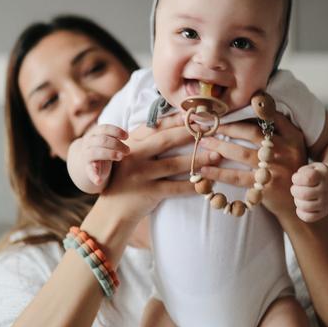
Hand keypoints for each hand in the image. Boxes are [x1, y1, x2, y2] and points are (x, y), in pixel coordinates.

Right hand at [67, 124, 128, 189]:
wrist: (85, 161)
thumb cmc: (102, 148)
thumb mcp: (107, 140)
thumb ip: (115, 137)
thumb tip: (130, 134)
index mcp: (94, 133)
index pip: (104, 128)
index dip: (116, 131)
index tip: (127, 136)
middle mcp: (88, 143)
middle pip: (102, 140)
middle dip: (117, 144)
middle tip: (128, 150)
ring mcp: (86, 155)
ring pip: (95, 152)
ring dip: (110, 154)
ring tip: (121, 157)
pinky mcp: (87, 168)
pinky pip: (89, 172)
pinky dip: (94, 176)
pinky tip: (99, 181)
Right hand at [100, 114, 218, 221]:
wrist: (112, 211)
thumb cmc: (126, 179)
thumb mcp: (130, 156)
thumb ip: (146, 142)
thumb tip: (177, 126)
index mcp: (131, 143)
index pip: (156, 126)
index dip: (176, 120)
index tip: (195, 115)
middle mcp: (134, 156)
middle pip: (165, 140)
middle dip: (189, 133)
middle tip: (210, 130)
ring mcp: (140, 175)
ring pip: (173, 164)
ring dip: (197, 159)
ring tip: (216, 155)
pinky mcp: (148, 192)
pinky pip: (175, 187)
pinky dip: (192, 185)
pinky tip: (208, 182)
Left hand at [196, 111, 306, 223]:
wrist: (300, 202)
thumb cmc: (290, 170)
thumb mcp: (293, 147)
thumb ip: (279, 130)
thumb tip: (253, 108)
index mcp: (293, 137)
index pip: (270, 117)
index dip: (248, 111)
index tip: (230, 109)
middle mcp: (286, 151)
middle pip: (252, 132)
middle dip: (228, 127)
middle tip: (210, 125)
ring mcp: (276, 169)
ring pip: (242, 153)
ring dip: (220, 147)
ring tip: (203, 143)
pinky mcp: (266, 187)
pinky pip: (238, 177)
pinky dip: (219, 173)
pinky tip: (204, 169)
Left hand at [291, 161, 327, 222]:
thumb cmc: (317, 175)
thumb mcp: (312, 167)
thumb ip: (302, 171)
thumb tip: (296, 180)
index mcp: (324, 176)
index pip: (307, 179)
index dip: (296, 178)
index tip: (296, 178)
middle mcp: (327, 190)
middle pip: (304, 194)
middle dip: (294, 190)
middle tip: (295, 188)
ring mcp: (326, 203)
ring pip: (305, 206)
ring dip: (297, 201)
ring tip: (298, 196)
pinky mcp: (323, 213)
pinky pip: (308, 217)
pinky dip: (300, 213)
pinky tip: (301, 206)